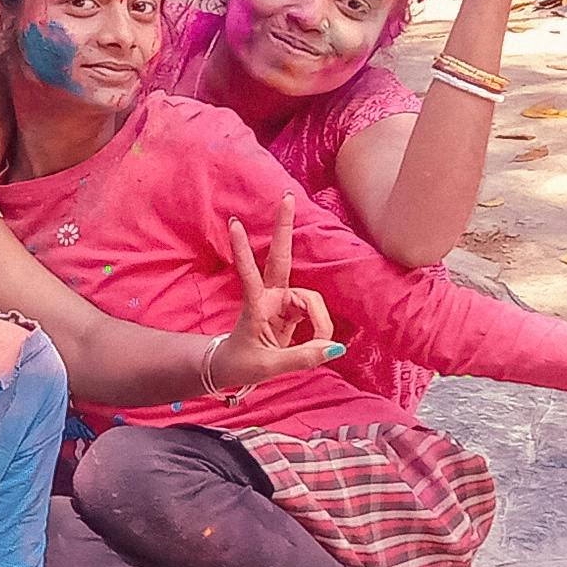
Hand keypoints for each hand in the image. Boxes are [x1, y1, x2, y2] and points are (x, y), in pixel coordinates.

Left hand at [213, 198, 350, 391]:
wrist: (233, 369)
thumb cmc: (241, 364)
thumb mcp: (268, 367)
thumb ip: (302, 358)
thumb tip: (333, 347)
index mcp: (255, 306)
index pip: (247, 272)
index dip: (242, 249)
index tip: (235, 223)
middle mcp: (268, 297)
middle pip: (280, 257)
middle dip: (284, 228)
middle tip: (287, 197)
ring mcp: (281, 301)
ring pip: (311, 300)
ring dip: (320, 323)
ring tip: (318, 348)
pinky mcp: (291, 310)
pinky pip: (316, 313)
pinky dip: (321, 329)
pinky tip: (319, 343)